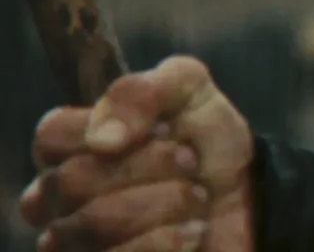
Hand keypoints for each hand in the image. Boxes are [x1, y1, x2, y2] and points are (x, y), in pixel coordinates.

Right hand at [17, 58, 254, 251]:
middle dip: (150, 165)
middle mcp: (58, 202)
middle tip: (190, 163)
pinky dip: (166, 241)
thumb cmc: (206, 143)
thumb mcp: (187, 91)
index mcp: (68, 150)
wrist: (249, 198)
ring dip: (166, 201)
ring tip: (197, 197)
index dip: (112, 127)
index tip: (164, 129)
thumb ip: (140, 92)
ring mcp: (74, 244)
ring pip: (94, 222)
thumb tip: (103, 138)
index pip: (50, 136)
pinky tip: (193, 231)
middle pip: (72, 180)